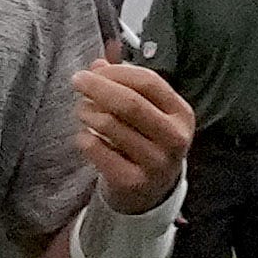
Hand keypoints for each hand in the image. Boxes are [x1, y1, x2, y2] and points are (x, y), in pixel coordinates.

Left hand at [73, 57, 192, 214]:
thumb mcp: (148, 114)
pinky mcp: (132, 181)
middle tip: (77, 81)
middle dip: (98, 87)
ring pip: (111, 126)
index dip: (117, 72)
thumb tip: (98, 64)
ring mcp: (155, 162)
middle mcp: (174, 138)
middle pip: (130, 103)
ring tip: (81, 110)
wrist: (151, 193)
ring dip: (88, 112)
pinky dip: (84, 138)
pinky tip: (85, 136)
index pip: (149, 82)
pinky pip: (97, 150)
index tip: (92, 70)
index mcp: (181, 114)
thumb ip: (126, 87)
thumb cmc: (147, 143)